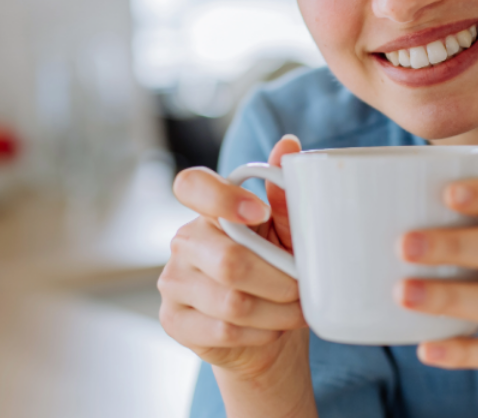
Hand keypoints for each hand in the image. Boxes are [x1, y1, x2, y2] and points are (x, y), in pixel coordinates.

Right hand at [158, 136, 308, 379]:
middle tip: (304, 288)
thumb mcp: (285, 231)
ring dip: (277, 311)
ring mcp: (173, 282)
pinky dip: (261, 332)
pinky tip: (272, 329)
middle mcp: (184, 241)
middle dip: (280, 280)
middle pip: (229, 261)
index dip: (222, 196)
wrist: (263, 331)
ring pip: (232, 302)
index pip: (192, 185)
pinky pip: (224, 330)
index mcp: (209, 210)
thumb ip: (286, 193)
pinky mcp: (174, 320)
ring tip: (297, 311)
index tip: (260, 211)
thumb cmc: (273, 269)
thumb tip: (289, 144)